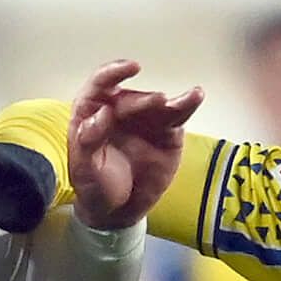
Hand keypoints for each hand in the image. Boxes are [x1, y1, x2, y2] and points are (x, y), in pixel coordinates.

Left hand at [66, 59, 203, 230]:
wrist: (118, 211)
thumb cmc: (95, 187)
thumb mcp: (84, 168)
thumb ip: (89, 140)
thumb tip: (102, 113)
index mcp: (93, 112)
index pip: (101, 84)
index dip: (114, 72)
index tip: (130, 68)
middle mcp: (120, 110)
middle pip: (133, 97)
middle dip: (144, 100)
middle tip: (158, 103)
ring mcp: (144, 120)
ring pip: (158, 103)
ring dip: (171, 100)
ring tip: (185, 100)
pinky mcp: (166, 132)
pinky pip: (177, 115)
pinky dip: (187, 104)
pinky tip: (195, 96)